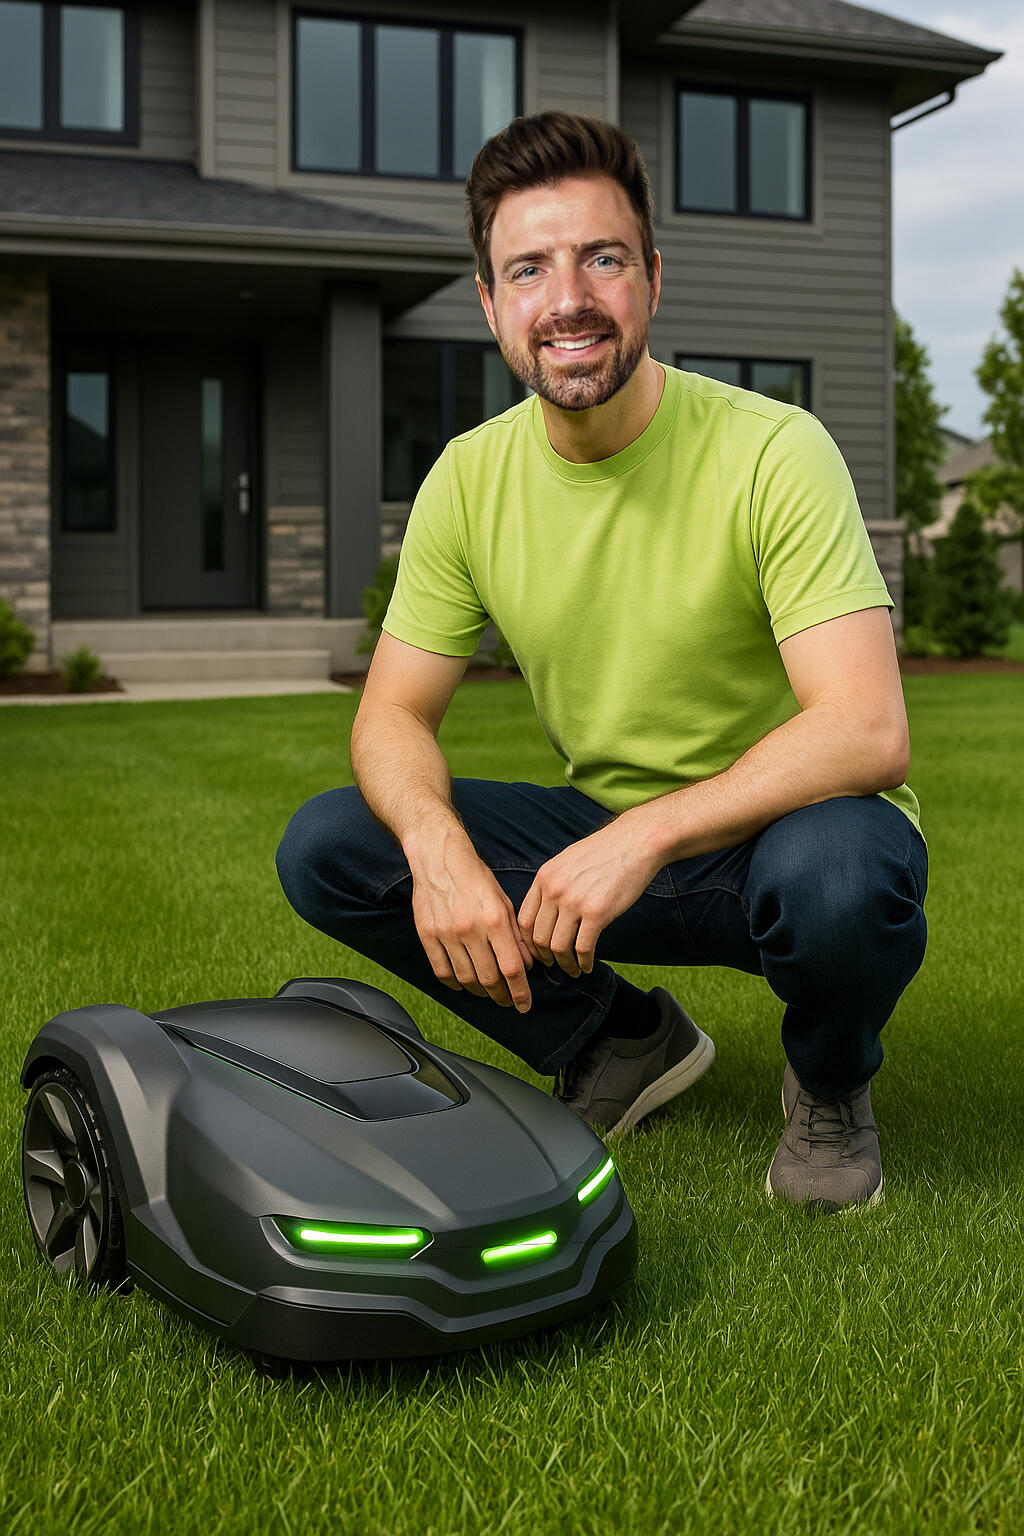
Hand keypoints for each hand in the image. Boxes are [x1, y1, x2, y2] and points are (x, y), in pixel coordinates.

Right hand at [410, 836, 533, 1011]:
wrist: (440, 858)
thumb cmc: (475, 877)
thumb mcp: (504, 901)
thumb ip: (515, 934)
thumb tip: (525, 965)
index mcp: (494, 920)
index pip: (511, 968)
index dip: (519, 992)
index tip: (524, 1005)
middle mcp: (470, 929)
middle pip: (489, 979)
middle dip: (502, 996)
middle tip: (507, 1001)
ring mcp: (447, 934)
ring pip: (466, 979)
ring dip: (480, 992)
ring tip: (488, 992)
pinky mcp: (428, 935)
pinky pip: (442, 971)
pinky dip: (454, 984)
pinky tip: (463, 984)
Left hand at [517, 815, 661, 976]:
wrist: (636, 842)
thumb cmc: (605, 852)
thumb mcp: (567, 860)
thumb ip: (552, 883)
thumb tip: (545, 911)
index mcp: (544, 878)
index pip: (524, 920)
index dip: (528, 942)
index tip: (538, 952)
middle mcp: (554, 890)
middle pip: (538, 937)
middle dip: (544, 957)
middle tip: (554, 965)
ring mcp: (575, 902)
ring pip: (558, 947)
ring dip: (564, 964)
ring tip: (572, 970)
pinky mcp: (598, 913)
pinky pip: (583, 948)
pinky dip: (583, 963)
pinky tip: (587, 966)